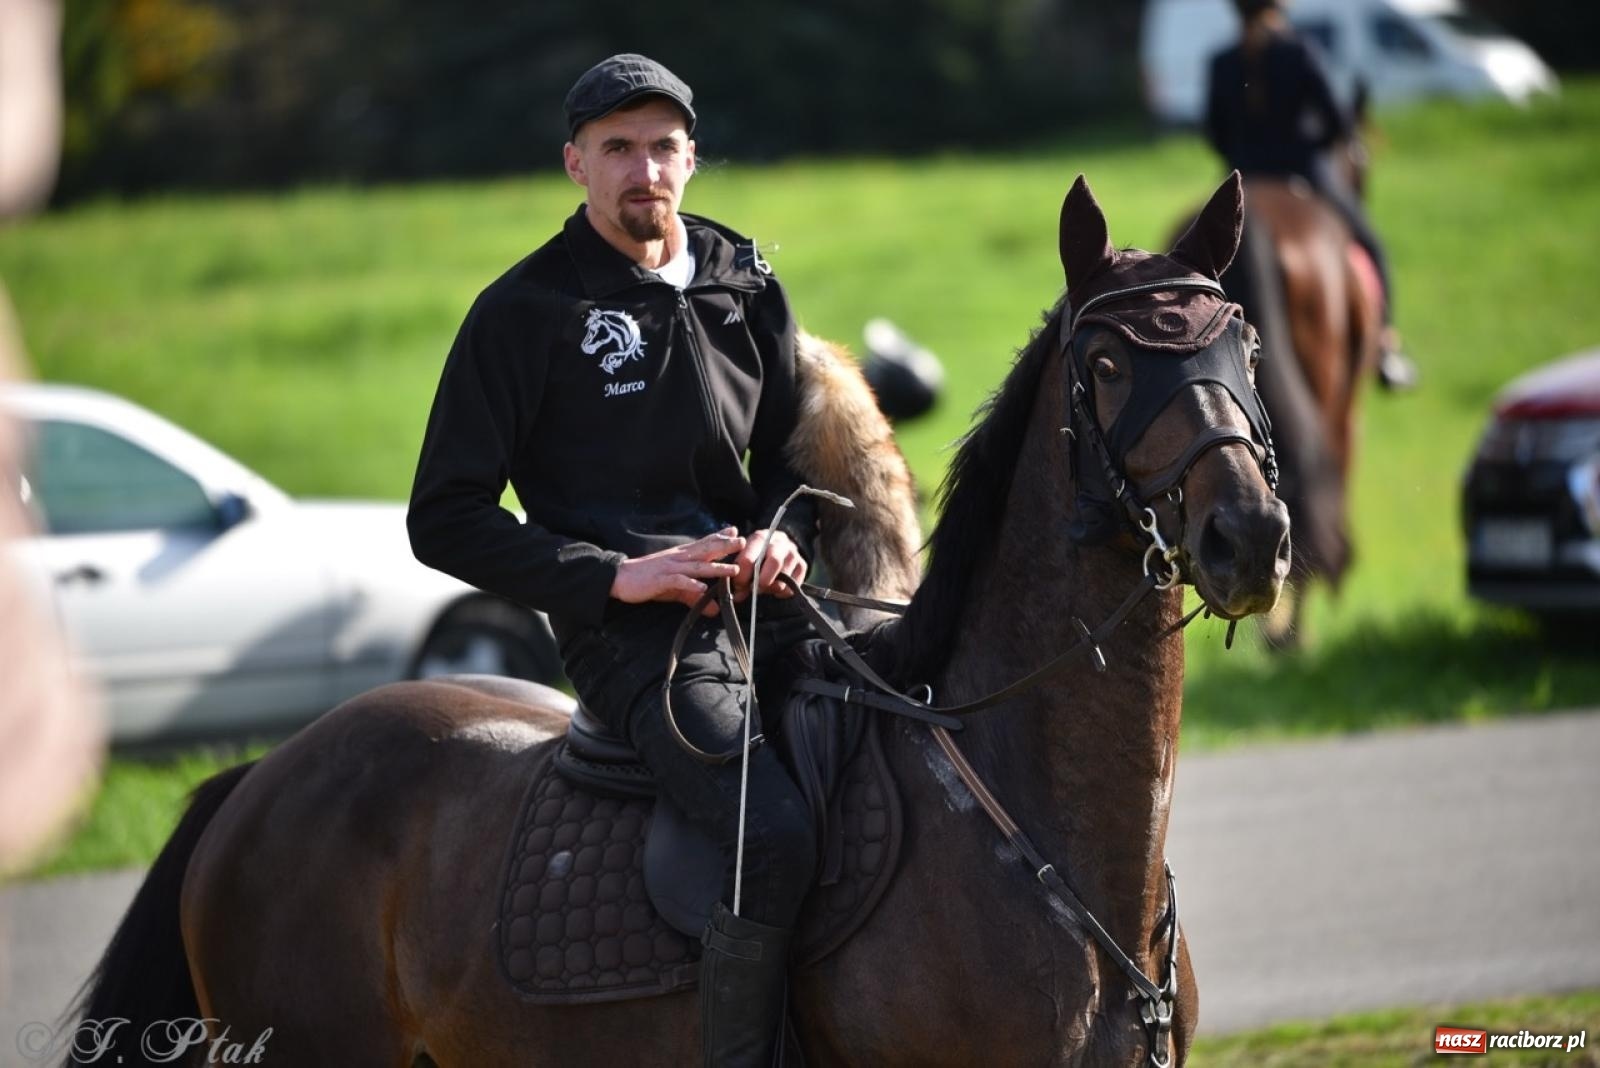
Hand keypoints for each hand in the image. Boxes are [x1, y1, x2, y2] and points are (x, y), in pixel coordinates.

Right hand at [610, 528, 744, 615]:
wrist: (621, 578)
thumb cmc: (649, 580)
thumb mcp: (675, 588)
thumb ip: (694, 597)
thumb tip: (715, 610)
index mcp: (681, 556)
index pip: (703, 543)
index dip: (719, 536)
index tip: (735, 530)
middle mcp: (679, 558)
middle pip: (705, 550)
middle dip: (724, 546)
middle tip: (743, 541)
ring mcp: (670, 568)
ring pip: (697, 566)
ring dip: (716, 567)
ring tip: (733, 569)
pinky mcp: (661, 580)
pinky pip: (678, 581)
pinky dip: (691, 584)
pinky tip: (702, 588)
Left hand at [731, 528, 806, 600]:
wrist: (778, 544)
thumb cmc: (755, 553)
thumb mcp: (744, 555)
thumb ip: (739, 574)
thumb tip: (737, 596)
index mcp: (760, 538)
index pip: (750, 558)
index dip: (742, 576)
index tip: (738, 586)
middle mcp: (779, 543)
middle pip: (774, 562)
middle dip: (761, 581)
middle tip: (752, 589)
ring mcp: (793, 554)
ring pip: (784, 578)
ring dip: (770, 588)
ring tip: (762, 588)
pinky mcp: (802, 565)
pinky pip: (792, 587)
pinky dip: (781, 592)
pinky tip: (774, 588)